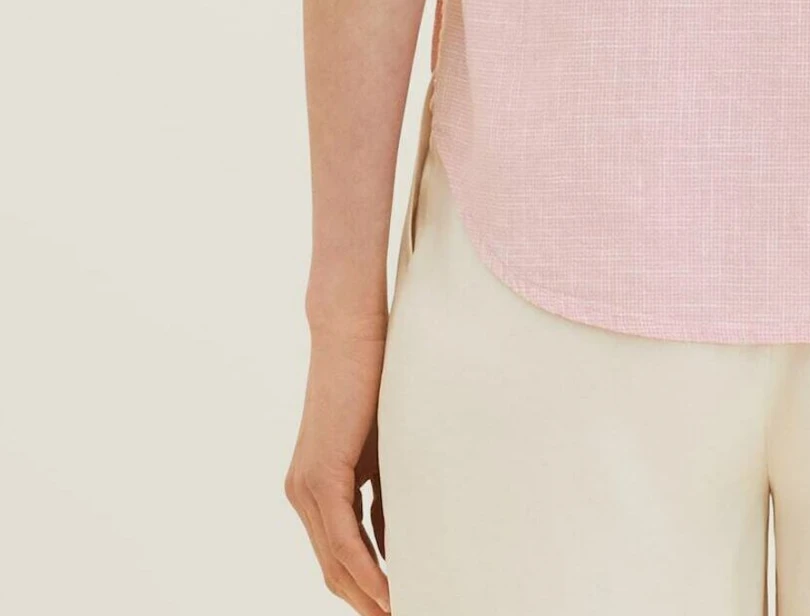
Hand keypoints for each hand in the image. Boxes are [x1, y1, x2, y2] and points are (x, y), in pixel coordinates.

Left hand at [285, 327, 391, 613]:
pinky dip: (367, 573)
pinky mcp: (321, 476)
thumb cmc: (371, 379)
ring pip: (336, 564)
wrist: (350, 331)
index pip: (339, 557)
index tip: (397, 607)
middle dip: (368, 603)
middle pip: (335, 571)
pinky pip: (343, 541)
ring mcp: (306, 487)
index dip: (367, 589)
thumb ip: (384, 495)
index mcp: (315, 489)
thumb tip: (398, 541)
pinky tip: (389, 595)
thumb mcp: (382, 451)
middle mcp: (302, 494)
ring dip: (369, 598)